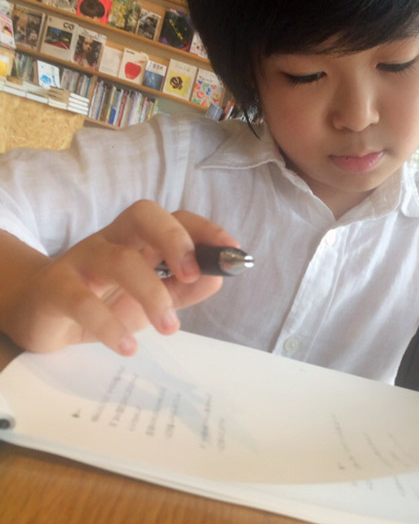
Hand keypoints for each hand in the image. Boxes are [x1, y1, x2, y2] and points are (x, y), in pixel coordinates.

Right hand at [0, 200, 238, 356]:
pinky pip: (81, 299)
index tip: (232, 252)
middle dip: (175, 240)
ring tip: (169, 329)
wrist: (42, 318)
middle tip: (192, 275)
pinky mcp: (55, 287)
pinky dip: (108, 324)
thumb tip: (217, 277)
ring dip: (151, 293)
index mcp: (140, 239)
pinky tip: (127, 347)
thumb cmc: (104, 302)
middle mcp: (112, 239)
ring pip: (119, 259)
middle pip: (143, 215)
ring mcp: (81, 259)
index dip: (205, 229)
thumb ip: (185, 289)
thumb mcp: (152, 298)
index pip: (176, 217)